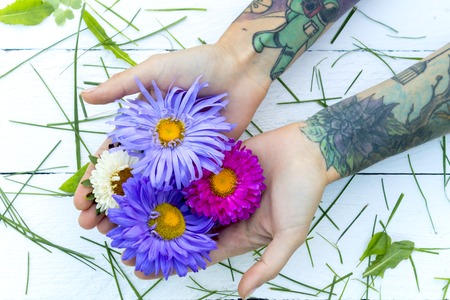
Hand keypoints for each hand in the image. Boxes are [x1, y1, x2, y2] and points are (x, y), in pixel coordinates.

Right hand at [74, 41, 271, 231]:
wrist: (238, 70)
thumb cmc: (195, 65)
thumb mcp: (153, 71)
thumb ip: (121, 87)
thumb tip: (85, 97)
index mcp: (141, 125)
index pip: (111, 158)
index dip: (94, 180)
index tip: (80, 201)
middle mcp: (158, 145)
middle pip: (127, 180)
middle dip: (108, 204)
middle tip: (92, 226)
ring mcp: (180, 156)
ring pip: (152, 189)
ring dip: (134, 212)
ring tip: (116, 234)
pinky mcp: (202, 160)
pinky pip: (184, 186)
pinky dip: (170, 206)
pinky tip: (156, 226)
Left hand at [125, 122, 329, 297]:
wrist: (309, 149)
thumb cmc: (304, 192)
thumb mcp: (290, 235)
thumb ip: (268, 265)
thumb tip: (243, 294)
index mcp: (239, 232)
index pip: (201, 252)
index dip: (174, 261)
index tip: (143, 268)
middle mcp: (225, 211)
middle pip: (187, 227)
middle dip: (159, 234)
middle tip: (126, 241)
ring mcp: (219, 188)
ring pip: (185, 199)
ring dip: (161, 205)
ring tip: (130, 212)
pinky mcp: (218, 165)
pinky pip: (192, 173)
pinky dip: (173, 177)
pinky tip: (150, 178)